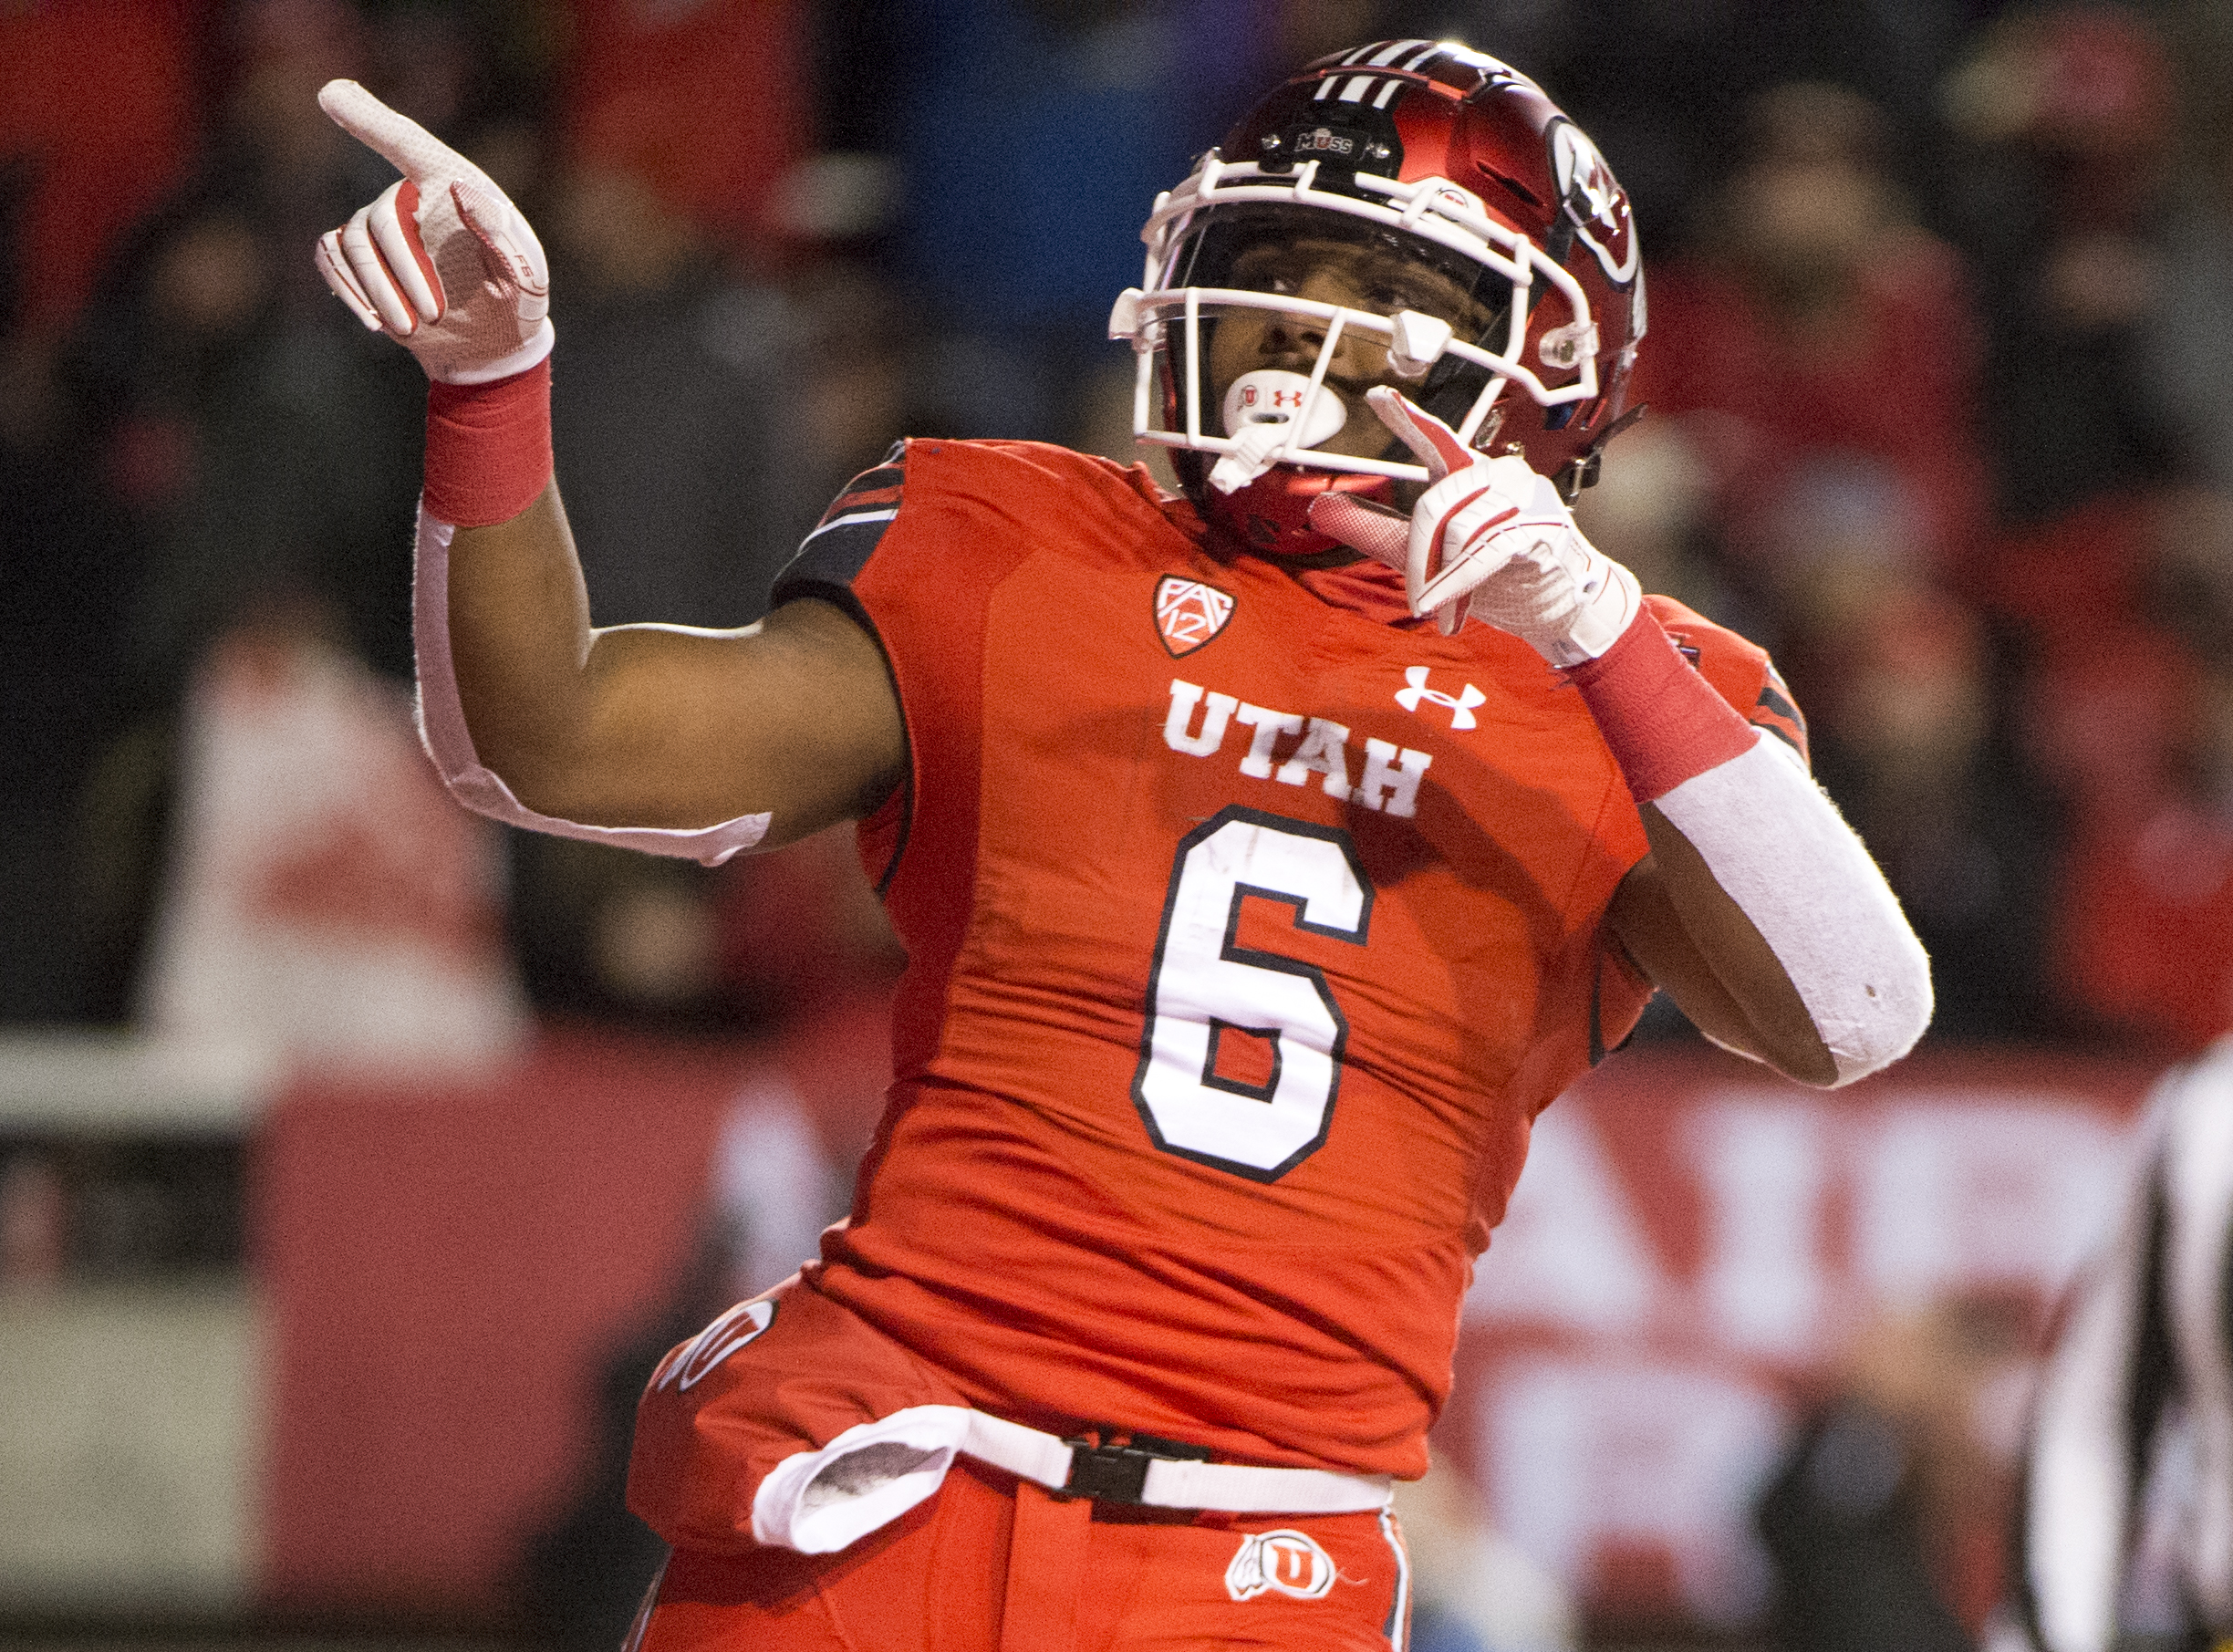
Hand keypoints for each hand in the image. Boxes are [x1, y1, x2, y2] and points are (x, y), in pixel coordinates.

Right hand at [312, 80, 551, 383]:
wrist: (494, 343)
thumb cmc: (517, 300)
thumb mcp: (527, 274)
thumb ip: (501, 234)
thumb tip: (460, 187)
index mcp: (449, 182)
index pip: (406, 143)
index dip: (369, 121)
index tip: (330, 95)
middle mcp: (408, 196)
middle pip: (379, 218)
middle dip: (400, 271)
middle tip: (433, 315)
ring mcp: (380, 228)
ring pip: (352, 243)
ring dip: (377, 288)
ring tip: (409, 327)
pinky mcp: (361, 260)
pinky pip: (330, 256)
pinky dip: (347, 288)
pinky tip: (373, 321)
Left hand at [1308, 387, 1638, 662]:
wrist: (1560, 609)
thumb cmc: (1502, 576)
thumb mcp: (1428, 556)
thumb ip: (1376, 531)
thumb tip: (1319, 507)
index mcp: (1470, 477)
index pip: (1437, 441)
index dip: (1408, 419)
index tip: (1378, 397)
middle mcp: (1498, 476)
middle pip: (1435, 502)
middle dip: (1417, 557)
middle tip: (1416, 598)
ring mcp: (1525, 498)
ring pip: (1459, 528)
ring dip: (1440, 579)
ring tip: (1437, 610)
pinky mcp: (1542, 526)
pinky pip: (1486, 550)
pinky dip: (1459, 583)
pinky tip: (1447, 608)